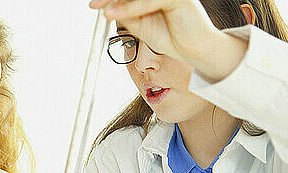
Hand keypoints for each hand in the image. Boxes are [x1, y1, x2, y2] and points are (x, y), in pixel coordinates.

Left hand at [90, 0, 247, 79]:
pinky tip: (114, 15)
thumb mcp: (139, 23)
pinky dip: (131, 7)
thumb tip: (106, 6)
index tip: (93, 4)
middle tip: (93, 4)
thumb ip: (125, 12)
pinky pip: (151, 0)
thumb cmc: (170, 37)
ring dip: (118, 0)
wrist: (194, 51)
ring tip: (102, 11)